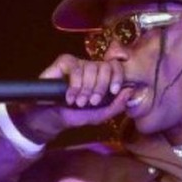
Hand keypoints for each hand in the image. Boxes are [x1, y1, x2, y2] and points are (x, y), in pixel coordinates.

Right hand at [7, 54, 130, 143]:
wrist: (51, 119)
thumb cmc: (75, 115)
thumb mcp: (99, 115)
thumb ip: (116, 106)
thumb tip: (130, 90)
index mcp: (102, 78)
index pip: (116, 67)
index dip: (117, 77)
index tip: (114, 91)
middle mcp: (91, 68)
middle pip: (105, 67)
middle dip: (100, 87)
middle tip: (91, 102)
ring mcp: (77, 64)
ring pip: (90, 68)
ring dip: (85, 89)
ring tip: (78, 102)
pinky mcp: (63, 62)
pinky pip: (74, 67)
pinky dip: (74, 85)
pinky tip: (69, 97)